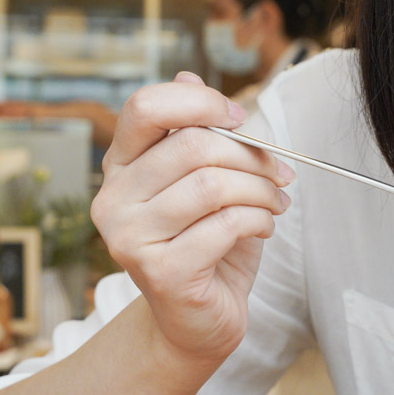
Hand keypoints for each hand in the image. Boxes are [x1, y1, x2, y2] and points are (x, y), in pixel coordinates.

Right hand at [89, 71, 294, 367]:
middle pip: (192, 145)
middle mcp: (113, 199)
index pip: (145, 106)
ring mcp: (129, 238)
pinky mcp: (159, 272)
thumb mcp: (204, 179)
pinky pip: (224, 225)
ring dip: (260, 190)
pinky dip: (258, 220)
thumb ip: (196, 132)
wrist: (197, 320)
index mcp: (120, 166)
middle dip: (250, 155)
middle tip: (280, 172)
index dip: (200, 101)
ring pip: (212, 185)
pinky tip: (263, 227)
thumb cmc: (206, 244)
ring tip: (275, 203)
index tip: (241, 118)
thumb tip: (187, 74)